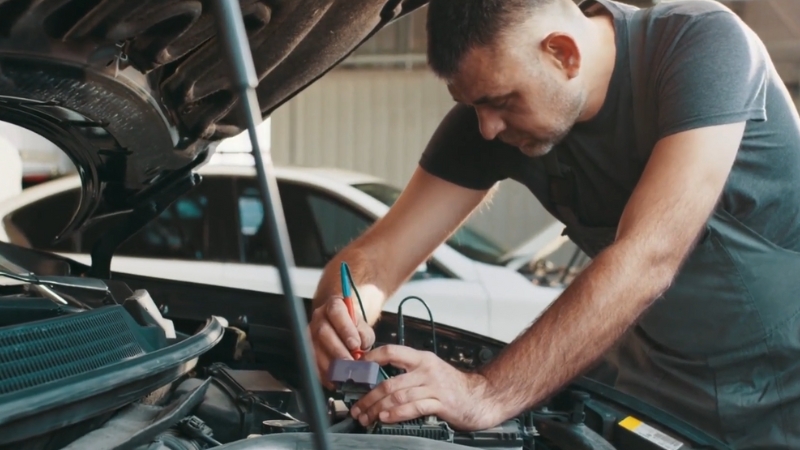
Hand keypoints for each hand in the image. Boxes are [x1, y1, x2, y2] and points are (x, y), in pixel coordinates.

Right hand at [308, 296, 374, 387]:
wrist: (341, 327)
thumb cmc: (354, 327)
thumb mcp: (364, 328)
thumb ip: (364, 335)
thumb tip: (359, 347)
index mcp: (334, 306)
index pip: (337, 313)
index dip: (345, 329)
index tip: (355, 345)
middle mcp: (319, 317)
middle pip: (323, 332)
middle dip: (337, 350)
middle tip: (350, 364)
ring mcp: (310, 332)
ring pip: (315, 348)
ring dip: (329, 364)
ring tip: (342, 375)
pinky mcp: (306, 348)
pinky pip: (310, 362)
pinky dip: (322, 374)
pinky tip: (333, 381)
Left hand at [350, 345, 501, 430]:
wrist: (480, 397)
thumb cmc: (451, 385)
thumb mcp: (430, 370)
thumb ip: (408, 372)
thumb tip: (378, 380)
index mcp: (422, 358)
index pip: (392, 351)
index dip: (372, 358)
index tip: (358, 369)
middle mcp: (426, 370)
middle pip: (390, 382)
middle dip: (369, 396)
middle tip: (357, 407)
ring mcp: (434, 386)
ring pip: (398, 397)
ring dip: (378, 408)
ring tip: (366, 416)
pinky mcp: (440, 403)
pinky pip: (413, 408)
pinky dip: (396, 414)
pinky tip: (385, 418)